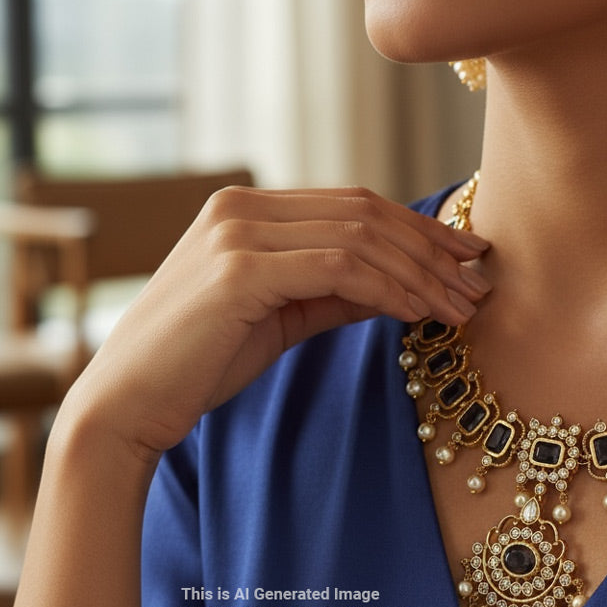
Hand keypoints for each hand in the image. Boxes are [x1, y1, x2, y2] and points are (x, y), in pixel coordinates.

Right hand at [60, 185, 490, 458]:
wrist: (128, 402)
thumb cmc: (202, 360)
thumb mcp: (283, 315)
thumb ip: (337, 291)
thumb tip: (405, 286)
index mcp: (249, 209)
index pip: (354, 204)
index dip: (417, 228)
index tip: (466, 256)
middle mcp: (242, 207)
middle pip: (364, 213)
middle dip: (431, 249)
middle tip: (477, 284)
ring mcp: (238, 233)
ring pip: (358, 237)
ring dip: (420, 273)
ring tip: (462, 307)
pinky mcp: (238, 270)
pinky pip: (338, 269)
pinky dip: (388, 288)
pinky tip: (419, 312)